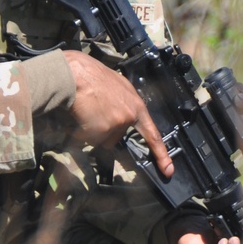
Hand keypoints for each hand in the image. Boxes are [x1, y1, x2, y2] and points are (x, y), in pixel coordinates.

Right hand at [62, 50, 172, 178]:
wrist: (75, 73)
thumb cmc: (90, 76)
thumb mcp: (116, 87)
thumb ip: (122, 104)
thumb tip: (118, 117)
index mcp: (136, 105)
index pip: (152, 134)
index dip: (161, 153)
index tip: (168, 169)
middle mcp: (130, 115)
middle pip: (115, 137)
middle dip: (102, 130)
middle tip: (92, 111)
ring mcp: (117, 123)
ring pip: (101, 139)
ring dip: (91, 130)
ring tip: (85, 110)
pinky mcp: (104, 130)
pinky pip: (89, 139)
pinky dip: (80, 131)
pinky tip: (79, 115)